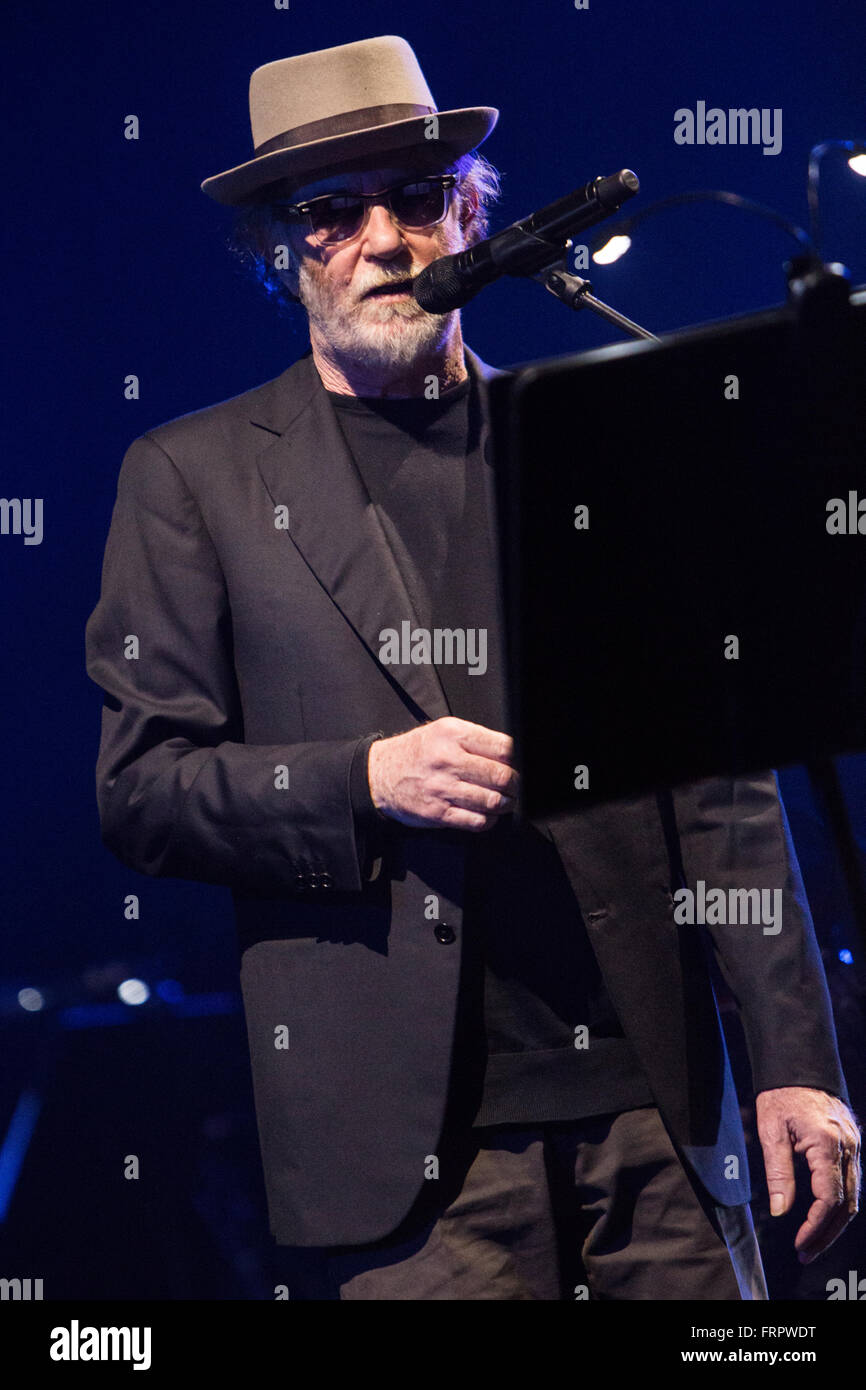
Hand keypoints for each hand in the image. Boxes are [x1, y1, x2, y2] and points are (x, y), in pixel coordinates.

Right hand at [367, 716, 516, 830]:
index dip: (518, 760)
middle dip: (516, 784)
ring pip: (493, 801)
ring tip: (505, 800)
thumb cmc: (417, 752)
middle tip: (516, 786)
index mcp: (453, 734)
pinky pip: (476, 821)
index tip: (520, 766)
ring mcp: (442, 788)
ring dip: (506, 804)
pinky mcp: (438, 812)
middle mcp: (448, 760)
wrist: (380, 774)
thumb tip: (512, 756)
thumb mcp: (444, 732)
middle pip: (501, 776)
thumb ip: (476, 740)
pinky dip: (489, 820)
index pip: (503, 747)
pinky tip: (487, 813)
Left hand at [756, 1086, 860, 1262]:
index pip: (829, 1199)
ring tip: (812, 1243)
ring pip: (853, 1196)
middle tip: (807, 1254)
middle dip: (827, 1234)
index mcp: (827, 1144)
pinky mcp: (853, 1144)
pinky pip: (852, 1182)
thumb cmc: (781, 1094)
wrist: (799, 1065)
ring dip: (835, 1223)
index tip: (799, 1244)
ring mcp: (854, 1146)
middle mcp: (848, 1148)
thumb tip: (781, 1211)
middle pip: (847, 1205)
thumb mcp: (771, 1131)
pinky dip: (840, 1204)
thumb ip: (777, 1173)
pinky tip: (823, 1217)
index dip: (815, 1227)